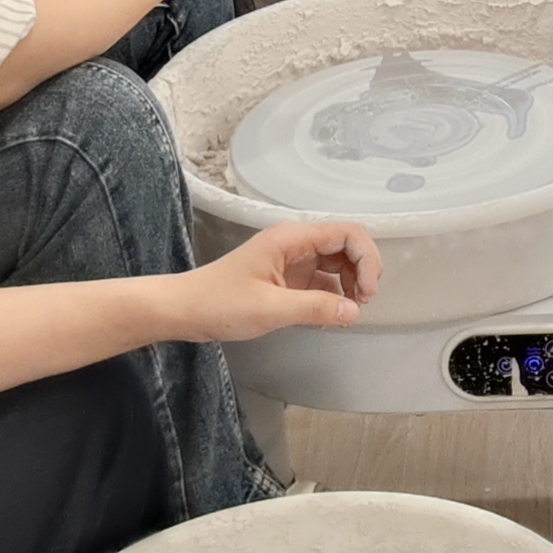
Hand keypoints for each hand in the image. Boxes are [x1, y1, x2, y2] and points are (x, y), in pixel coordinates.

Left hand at [183, 216, 381, 337]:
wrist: (184, 310)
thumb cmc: (220, 303)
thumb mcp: (270, 308)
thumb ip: (315, 308)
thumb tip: (354, 312)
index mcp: (293, 238)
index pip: (348, 234)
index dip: (367, 259)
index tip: (368, 293)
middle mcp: (296, 244)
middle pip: (347, 247)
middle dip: (363, 272)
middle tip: (361, 306)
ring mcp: (292, 261)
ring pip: (337, 265)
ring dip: (350, 285)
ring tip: (347, 314)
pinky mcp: (287, 279)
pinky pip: (322, 282)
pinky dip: (333, 297)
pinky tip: (329, 318)